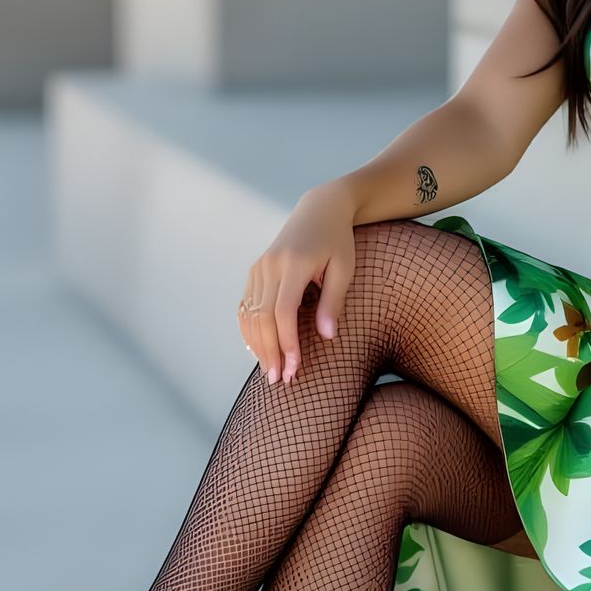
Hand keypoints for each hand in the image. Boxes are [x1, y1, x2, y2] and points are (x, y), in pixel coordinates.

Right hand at [239, 180, 359, 385]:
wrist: (319, 210)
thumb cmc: (338, 240)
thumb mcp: (344, 268)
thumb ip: (334, 301)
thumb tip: (327, 336)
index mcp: (294, 264)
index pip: (283, 311)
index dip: (286, 342)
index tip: (294, 367)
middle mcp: (270, 266)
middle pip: (262, 317)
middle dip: (270, 352)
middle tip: (280, 380)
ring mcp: (258, 268)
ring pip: (249, 315)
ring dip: (257, 346)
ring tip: (271, 371)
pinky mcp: (254, 272)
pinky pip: (245, 306)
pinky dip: (249, 330)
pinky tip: (258, 350)